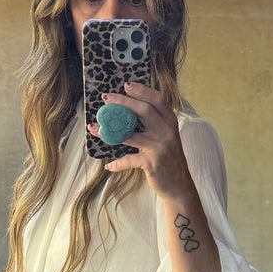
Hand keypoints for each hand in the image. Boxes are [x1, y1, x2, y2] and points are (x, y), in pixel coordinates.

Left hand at [89, 82, 190, 201]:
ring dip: (109, 131)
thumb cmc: (168, 159)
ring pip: (130, 134)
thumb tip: (129, 110)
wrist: (179, 186)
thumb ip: (155, 123)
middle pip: (143, 110)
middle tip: (106, 99)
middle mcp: (166, 131)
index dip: (141, 90)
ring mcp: (159, 146)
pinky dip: (117, 163)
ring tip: (94, 128)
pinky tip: (109, 165)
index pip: (157, 99)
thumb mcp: (167, 137)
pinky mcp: (152, 162)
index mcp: (170, 122)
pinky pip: (129, 160)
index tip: (125, 85)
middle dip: (122, 102)